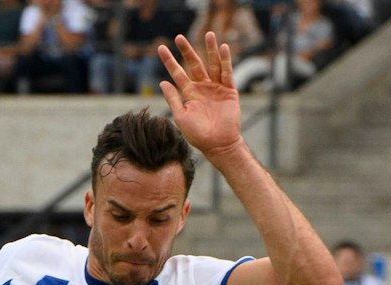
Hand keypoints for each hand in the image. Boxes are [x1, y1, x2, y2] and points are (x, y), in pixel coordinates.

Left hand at [158, 34, 241, 157]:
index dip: (169, 61)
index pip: (177, 73)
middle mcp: (202, 88)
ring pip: (212, 65)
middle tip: (179, 37)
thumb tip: (162, 82)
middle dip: (187, 51)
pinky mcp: (230, 92)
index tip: (160, 48)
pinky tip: (223, 48)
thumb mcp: (180, 116)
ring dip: (210, 50)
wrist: (218, 145)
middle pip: (194, 64)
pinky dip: (226, 61)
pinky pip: (227, 73)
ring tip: (209, 34)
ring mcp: (216, 88)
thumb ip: (173, 99)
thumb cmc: (198, 135)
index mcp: (190, 94)